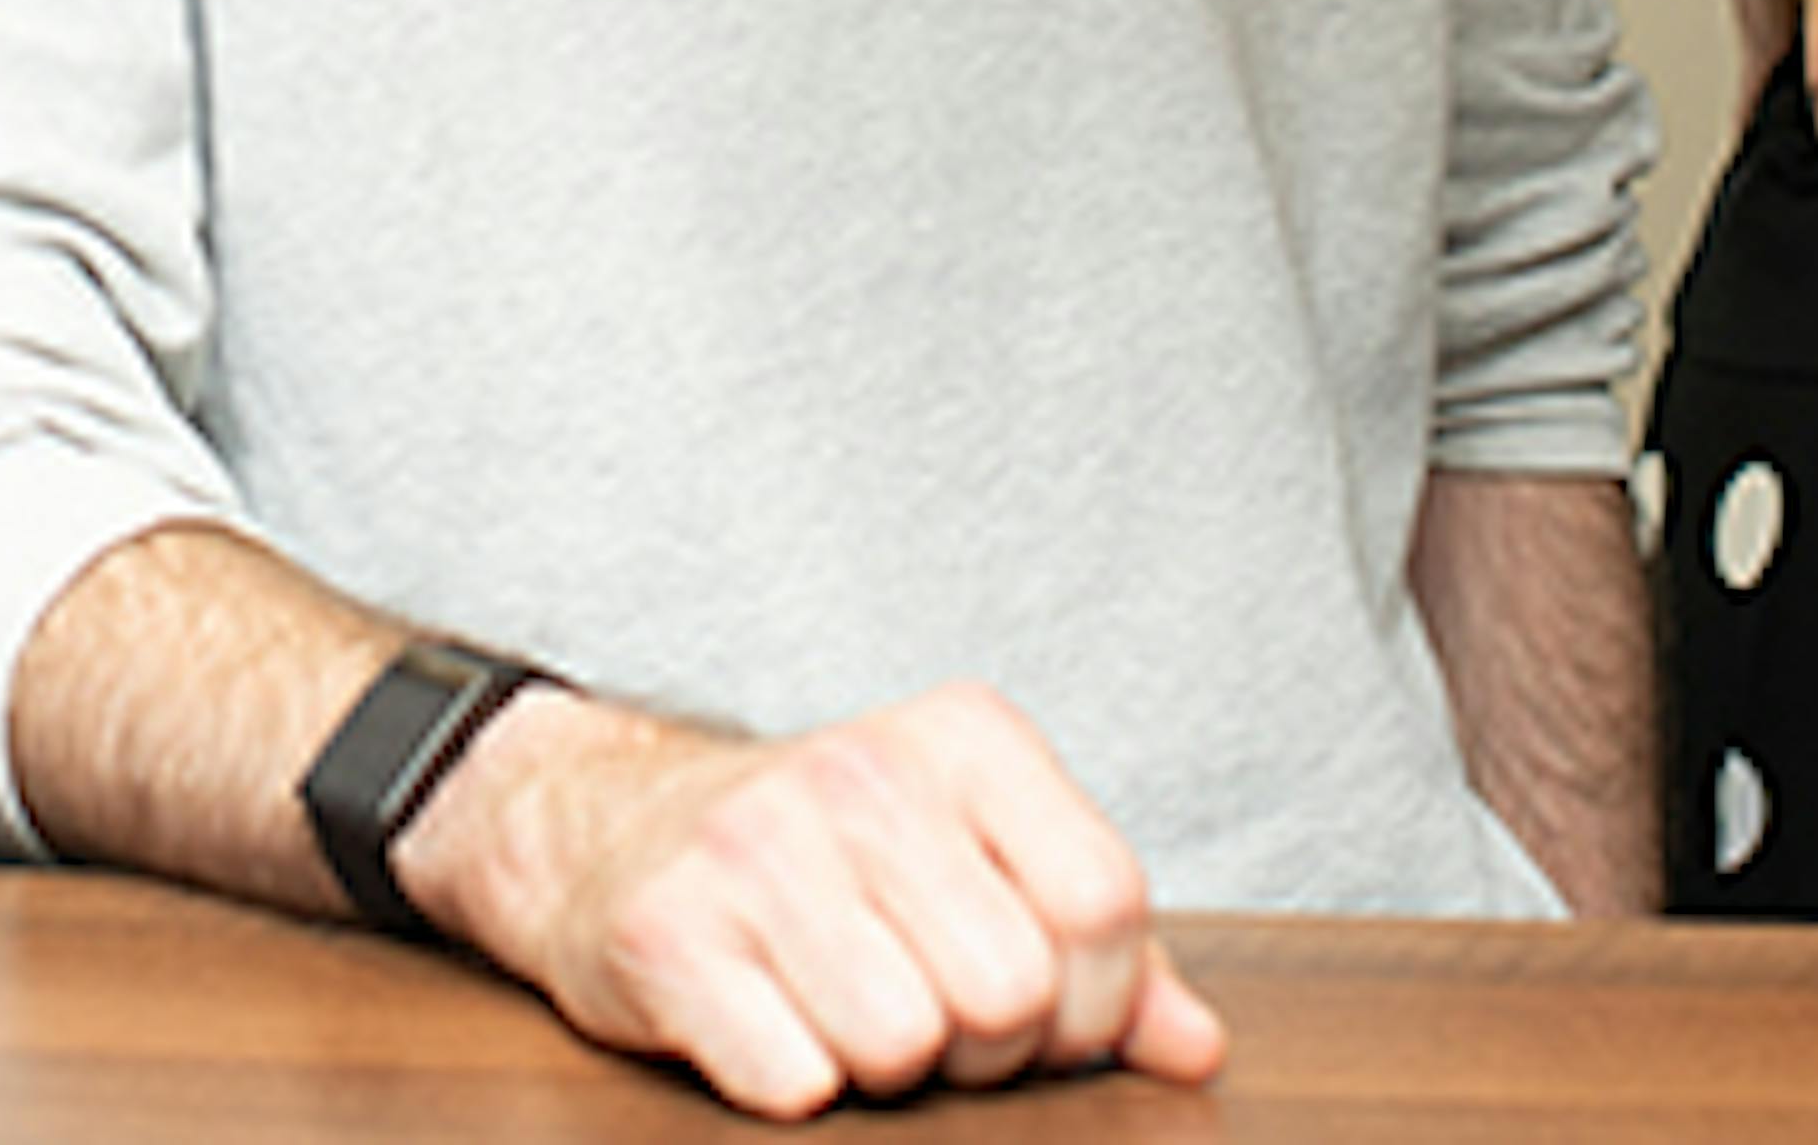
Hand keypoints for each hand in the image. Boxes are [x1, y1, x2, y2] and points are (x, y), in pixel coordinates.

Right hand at [405, 677, 1228, 1119]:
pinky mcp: (670, 934)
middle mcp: (870, 770)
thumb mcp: (976, 858)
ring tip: (851, 1015)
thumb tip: (1199, 1048)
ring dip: (886, 1069)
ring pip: (904, 1045)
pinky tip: (774, 1028)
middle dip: (985, 1048)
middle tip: (932, 1018)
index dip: (1093, 1003)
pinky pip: (793, 1081)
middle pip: (1011, 991)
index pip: (1105, 902)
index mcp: (971, 736)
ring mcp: (762, 846)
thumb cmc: (834, 859)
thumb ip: (1100, 950)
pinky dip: (796, 1082)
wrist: (618, 828)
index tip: (1042, 1018)